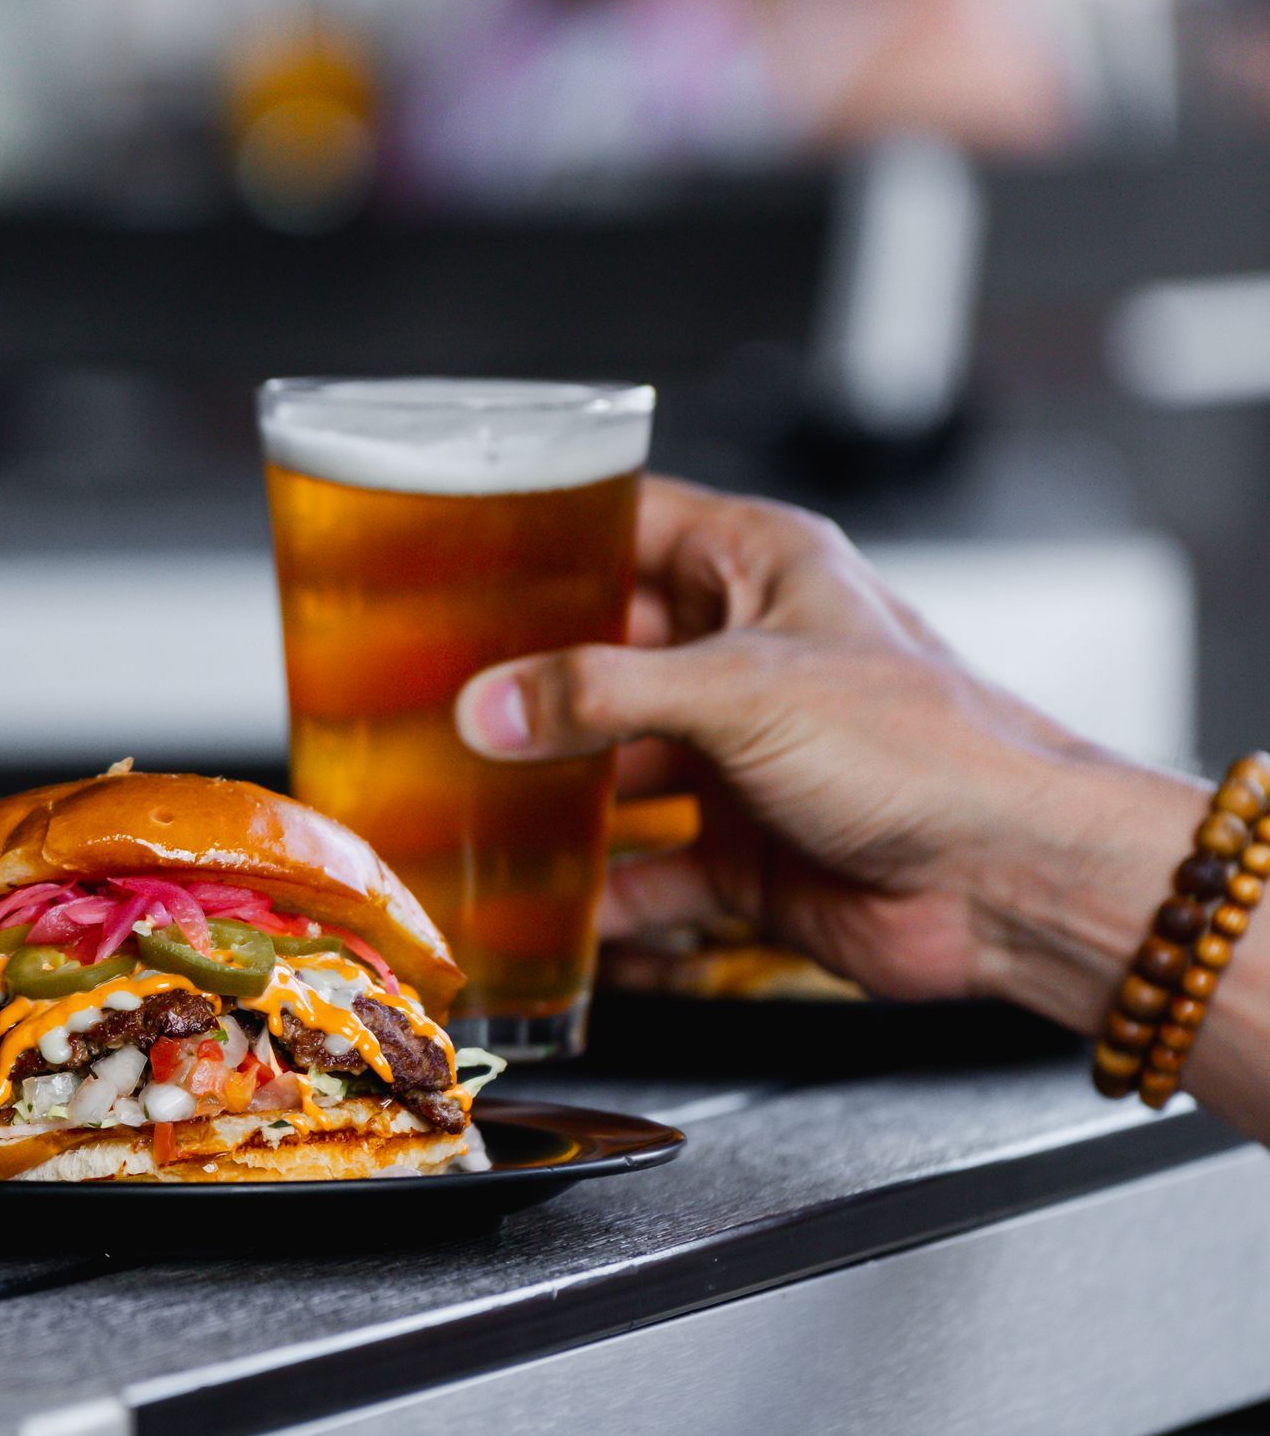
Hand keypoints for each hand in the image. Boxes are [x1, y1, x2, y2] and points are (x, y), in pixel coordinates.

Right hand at [454, 477, 1195, 1018]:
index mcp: (759, 572)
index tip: (455, 553)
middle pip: (605, 657)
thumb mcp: (742, 693)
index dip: (548, 533)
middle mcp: (746, 657)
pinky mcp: (746, 853)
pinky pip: (649, 876)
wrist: (1009, 880)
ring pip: (616, 770)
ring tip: (455, 803)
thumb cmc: (926, 749)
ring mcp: (743, 760)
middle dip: (524, 684)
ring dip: (549, 796)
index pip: (633, 523)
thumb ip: (601, 696)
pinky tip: (538, 911)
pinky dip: (599, 900)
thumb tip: (486, 707)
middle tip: (426, 694)